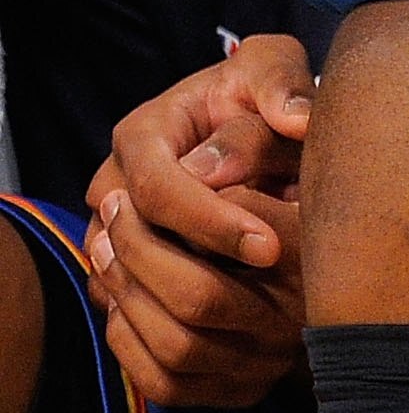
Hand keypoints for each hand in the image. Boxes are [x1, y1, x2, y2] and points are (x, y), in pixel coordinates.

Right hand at [83, 36, 313, 407]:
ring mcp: (110, 238)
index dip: (212, 224)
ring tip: (262, 324)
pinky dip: (181, 340)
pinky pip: (131, 325)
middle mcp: (113, 187)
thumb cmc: (260, 98)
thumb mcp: (274, 71)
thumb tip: (295, 119)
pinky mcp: (121, 277)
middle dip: (206, 275)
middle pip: (137, 249)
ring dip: (193, 316)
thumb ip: (282, 86)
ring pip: (128, 295)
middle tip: (274, 300)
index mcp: (140, 135)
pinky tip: (241, 342)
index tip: (270, 247)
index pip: (158, 191)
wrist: (245, 129)